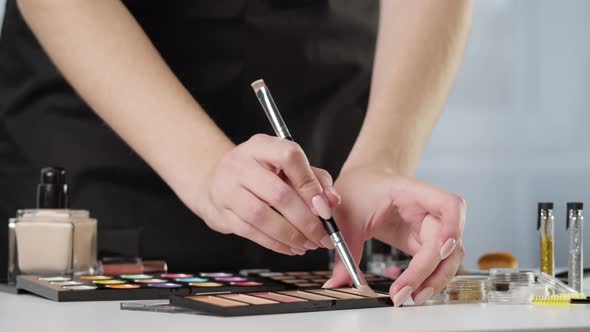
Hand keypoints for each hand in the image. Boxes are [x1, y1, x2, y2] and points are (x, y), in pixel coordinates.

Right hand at [194, 134, 340, 254]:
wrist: (216, 181)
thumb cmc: (260, 173)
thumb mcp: (287, 167)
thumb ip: (315, 179)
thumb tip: (332, 201)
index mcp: (261, 146)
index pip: (289, 156)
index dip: (310, 184)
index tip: (324, 207)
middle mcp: (241, 164)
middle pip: (278, 194)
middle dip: (306, 221)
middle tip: (322, 236)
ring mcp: (227, 189)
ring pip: (263, 217)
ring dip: (291, 235)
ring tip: (308, 244)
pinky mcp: (222, 213)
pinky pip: (251, 232)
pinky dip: (275, 244)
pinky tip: (290, 247)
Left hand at [325, 165, 465, 305]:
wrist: (363, 181)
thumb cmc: (360, 188)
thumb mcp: (347, 217)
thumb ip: (344, 251)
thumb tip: (336, 284)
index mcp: (413, 193)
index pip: (450, 205)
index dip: (453, 226)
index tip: (441, 249)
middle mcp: (429, 211)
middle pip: (448, 242)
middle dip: (431, 271)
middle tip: (405, 294)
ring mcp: (428, 228)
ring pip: (448, 258)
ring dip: (435, 280)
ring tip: (412, 299)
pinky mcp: (422, 243)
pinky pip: (435, 264)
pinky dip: (428, 280)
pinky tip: (411, 291)